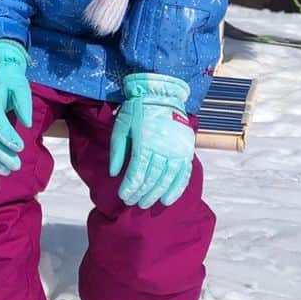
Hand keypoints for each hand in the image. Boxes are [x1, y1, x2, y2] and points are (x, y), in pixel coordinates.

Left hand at [109, 73, 194, 208]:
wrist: (162, 95)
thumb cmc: (138, 110)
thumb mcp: (121, 125)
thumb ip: (117, 151)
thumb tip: (113, 174)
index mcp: (145, 142)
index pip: (137, 172)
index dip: (130, 187)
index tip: (124, 197)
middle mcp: (164, 149)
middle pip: (152, 178)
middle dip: (142, 193)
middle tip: (133, 203)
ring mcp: (178, 151)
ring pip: (167, 179)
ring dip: (157, 194)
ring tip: (147, 204)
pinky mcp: (187, 152)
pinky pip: (183, 175)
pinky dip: (176, 189)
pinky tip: (167, 199)